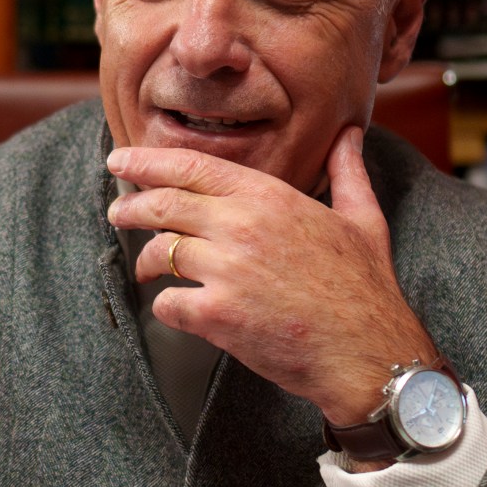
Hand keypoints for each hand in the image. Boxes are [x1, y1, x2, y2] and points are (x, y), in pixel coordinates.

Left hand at [108, 127, 437, 448]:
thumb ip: (347, 172)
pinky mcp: (218, 315)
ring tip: (144, 269)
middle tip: (119, 213)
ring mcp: (227, 270)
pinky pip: (168, 304)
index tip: (121, 161)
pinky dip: (167, 307)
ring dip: (146, 262)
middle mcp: (242, 225)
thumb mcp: (363, 219)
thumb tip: (350, 135)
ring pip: (160, 254)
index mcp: (270, 197)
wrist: (368, 351)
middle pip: (163, 205)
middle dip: (131, 208)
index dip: (148, 163)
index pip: (193, 167)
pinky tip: (178, 309)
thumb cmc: (366, 288)